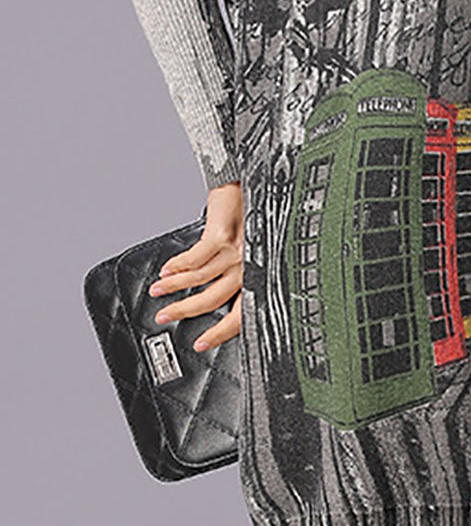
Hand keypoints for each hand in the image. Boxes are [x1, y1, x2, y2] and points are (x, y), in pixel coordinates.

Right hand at [147, 180, 243, 352]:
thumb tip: (212, 295)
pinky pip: (194, 259)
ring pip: (200, 280)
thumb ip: (235, 271)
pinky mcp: (223, 236)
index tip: (200, 344)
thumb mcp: (249, 247)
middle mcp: (249, 264)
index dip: (220, 333)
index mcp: (257, 272)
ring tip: (158, 289)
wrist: (252, 181)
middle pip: (214, 300)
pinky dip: (177, 266)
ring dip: (174, 286)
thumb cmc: (252, 214)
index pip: (241, 312)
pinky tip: (167, 269)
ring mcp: (238, 250)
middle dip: (185, 312)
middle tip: (164, 316)